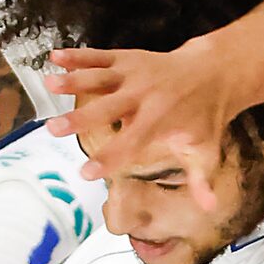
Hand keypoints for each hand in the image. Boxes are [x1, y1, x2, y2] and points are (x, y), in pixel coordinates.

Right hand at [43, 37, 249, 202]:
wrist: (214, 73)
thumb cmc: (205, 117)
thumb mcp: (206, 150)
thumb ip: (201, 180)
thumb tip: (208, 208)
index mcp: (159, 121)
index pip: (130, 143)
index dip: (109, 158)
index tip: (85, 173)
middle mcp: (144, 95)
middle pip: (108, 108)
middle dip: (81, 118)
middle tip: (53, 129)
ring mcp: (135, 74)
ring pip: (100, 77)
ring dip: (74, 80)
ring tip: (49, 84)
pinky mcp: (128, 58)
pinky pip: (100, 56)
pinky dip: (78, 56)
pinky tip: (54, 57)